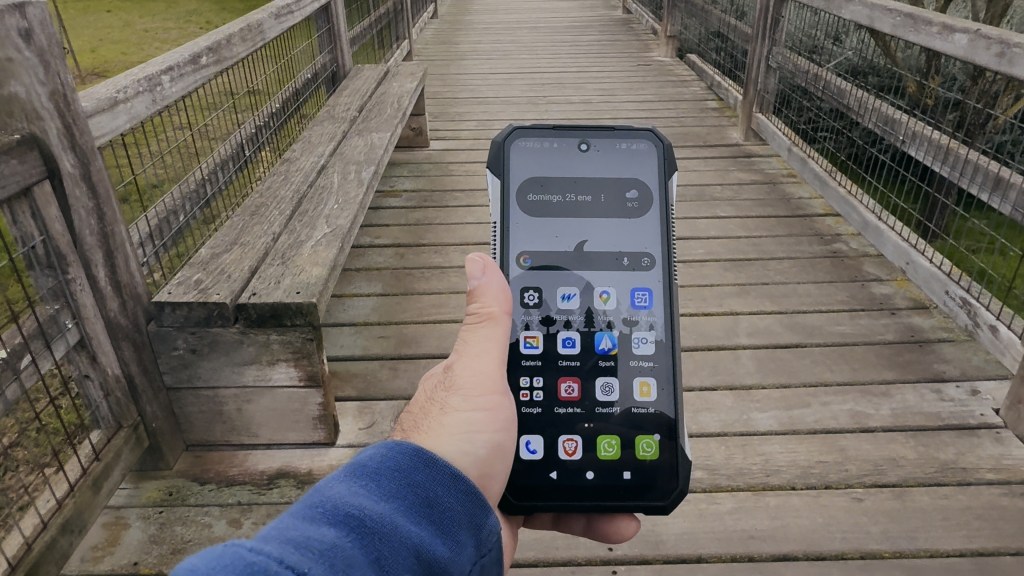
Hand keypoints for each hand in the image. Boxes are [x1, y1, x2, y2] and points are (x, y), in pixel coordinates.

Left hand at [391, 253, 639, 570]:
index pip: (520, 361)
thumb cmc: (446, 450)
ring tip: (630, 466)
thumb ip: (485, 323)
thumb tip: (479, 263)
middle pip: (546, 410)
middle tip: (621, 413)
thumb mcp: (475, 374)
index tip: (592, 355)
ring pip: (560, 460)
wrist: (435, 530)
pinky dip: (593, 511)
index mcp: (473, 387)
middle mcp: (484, 426)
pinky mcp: (513, 506)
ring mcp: (498, 466)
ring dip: (597, 467)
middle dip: (583, 416)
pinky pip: (562, 506)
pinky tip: (619, 514)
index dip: (556, 357)